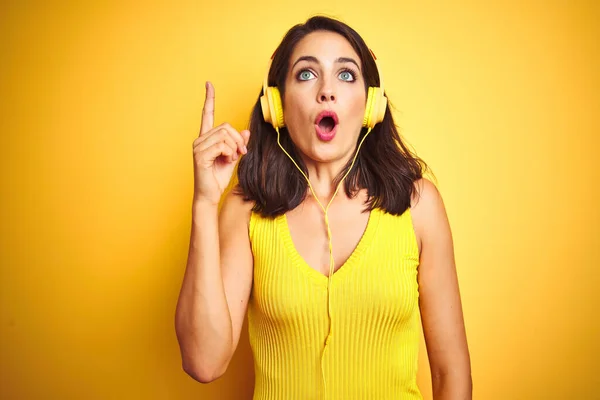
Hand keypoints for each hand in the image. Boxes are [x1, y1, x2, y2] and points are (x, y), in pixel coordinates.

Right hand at [192, 82, 249, 204]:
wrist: (210, 195)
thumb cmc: (218, 177)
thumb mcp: (233, 157)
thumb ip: (238, 144)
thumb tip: (246, 132)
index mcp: (206, 137)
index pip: (207, 114)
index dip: (209, 99)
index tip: (209, 84)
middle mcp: (200, 139)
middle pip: (226, 126)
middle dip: (238, 139)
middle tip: (241, 152)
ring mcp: (198, 146)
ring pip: (225, 135)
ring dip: (234, 147)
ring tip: (232, 158)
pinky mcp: (200, 155)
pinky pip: (222, 145)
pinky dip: (229, 153)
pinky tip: (226, 160)